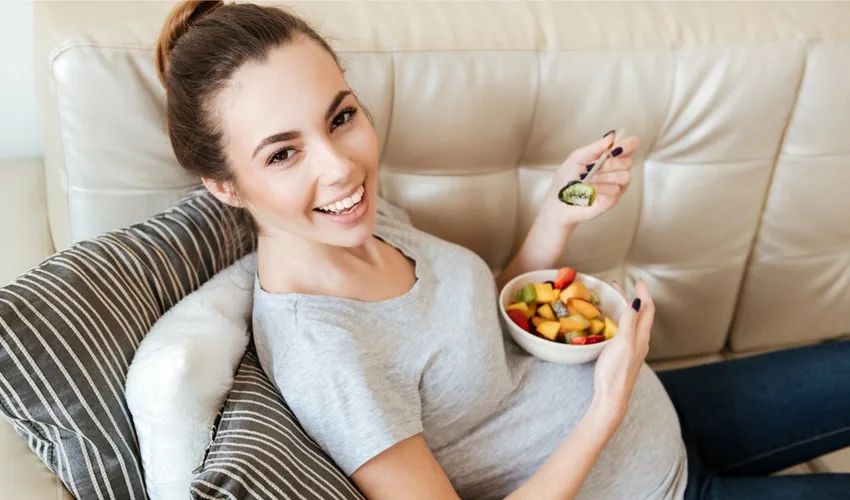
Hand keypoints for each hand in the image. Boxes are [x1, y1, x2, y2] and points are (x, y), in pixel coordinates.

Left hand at [543, 131, 639, 226]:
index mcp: (610, 157)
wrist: (559, 201)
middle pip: (628, 161)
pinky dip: (600, 187)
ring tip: (587, 179)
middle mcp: (617, 170)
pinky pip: (615, 189)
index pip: (631, 145)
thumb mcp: (578, 158)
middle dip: (609, 163)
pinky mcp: (613, 199)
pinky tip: (589, 190)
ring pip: (624, 176)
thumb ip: (596, 147)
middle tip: (591, 167)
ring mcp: (617, 185)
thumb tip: (612, 135)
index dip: (627, 145)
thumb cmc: (566, 179)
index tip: (614, 149)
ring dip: (603, 176)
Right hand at [591, 280, 653, 425]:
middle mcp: (641, 341)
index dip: (644, 293)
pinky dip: (622, 320)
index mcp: (642, 336)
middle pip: (642, 314)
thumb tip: (637, 301)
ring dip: (628, 308)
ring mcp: (633, 348)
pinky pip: (628, 331)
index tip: (637, 281)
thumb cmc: (616, 370)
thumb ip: (629, 322)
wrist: (612, 396)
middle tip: (620, 287)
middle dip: (635, 298)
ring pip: (635, 323)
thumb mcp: (623, 342)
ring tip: (617, 300)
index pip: (648, 309)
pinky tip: (613, 323)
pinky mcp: (625, 355)